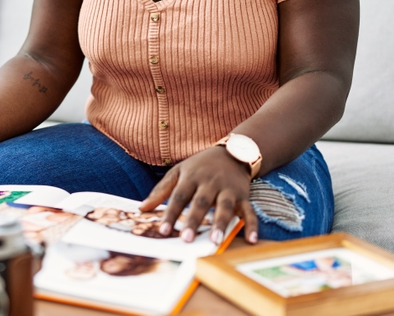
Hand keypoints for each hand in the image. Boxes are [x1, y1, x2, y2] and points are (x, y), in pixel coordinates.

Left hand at [139, 146, 258, 244]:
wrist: (232, 152)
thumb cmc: (201, 166)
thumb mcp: (179, 171)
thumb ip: (161, 190)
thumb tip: (141, 209)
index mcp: (192, 177)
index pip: (179, 196)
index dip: (171, 213)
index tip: (163, 230)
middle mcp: (210, 183)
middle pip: (201, 202)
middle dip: (194, 220)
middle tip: (187, 239)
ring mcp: (228, 190)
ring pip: (225, 207)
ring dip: (220, 224)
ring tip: (215, 241)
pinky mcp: (244, 196)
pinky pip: (249, 211)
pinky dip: (251, 225)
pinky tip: (250, 240)